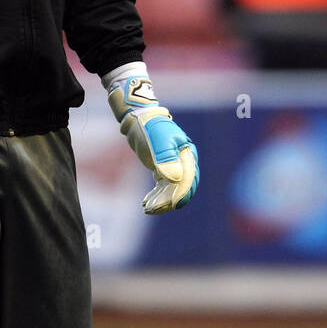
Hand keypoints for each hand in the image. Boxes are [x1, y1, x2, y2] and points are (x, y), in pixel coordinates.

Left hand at [107, 76, 198, 213]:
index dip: (180, 194)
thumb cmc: (150, 128)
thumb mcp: (158, 142)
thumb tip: (175, 179)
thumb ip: (166, 159)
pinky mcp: (163, 168)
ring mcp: (174, 166)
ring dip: (160, 201)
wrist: (139, 118)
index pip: (187, 180)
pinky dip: (156, 196)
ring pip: (170, 190)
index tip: (172, 206)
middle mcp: (183, 163)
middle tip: (152, 209)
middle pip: (180, 188)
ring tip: (146, 208)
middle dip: (168, 201)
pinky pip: (163, 187)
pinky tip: (145, 203)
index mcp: (187, 156)